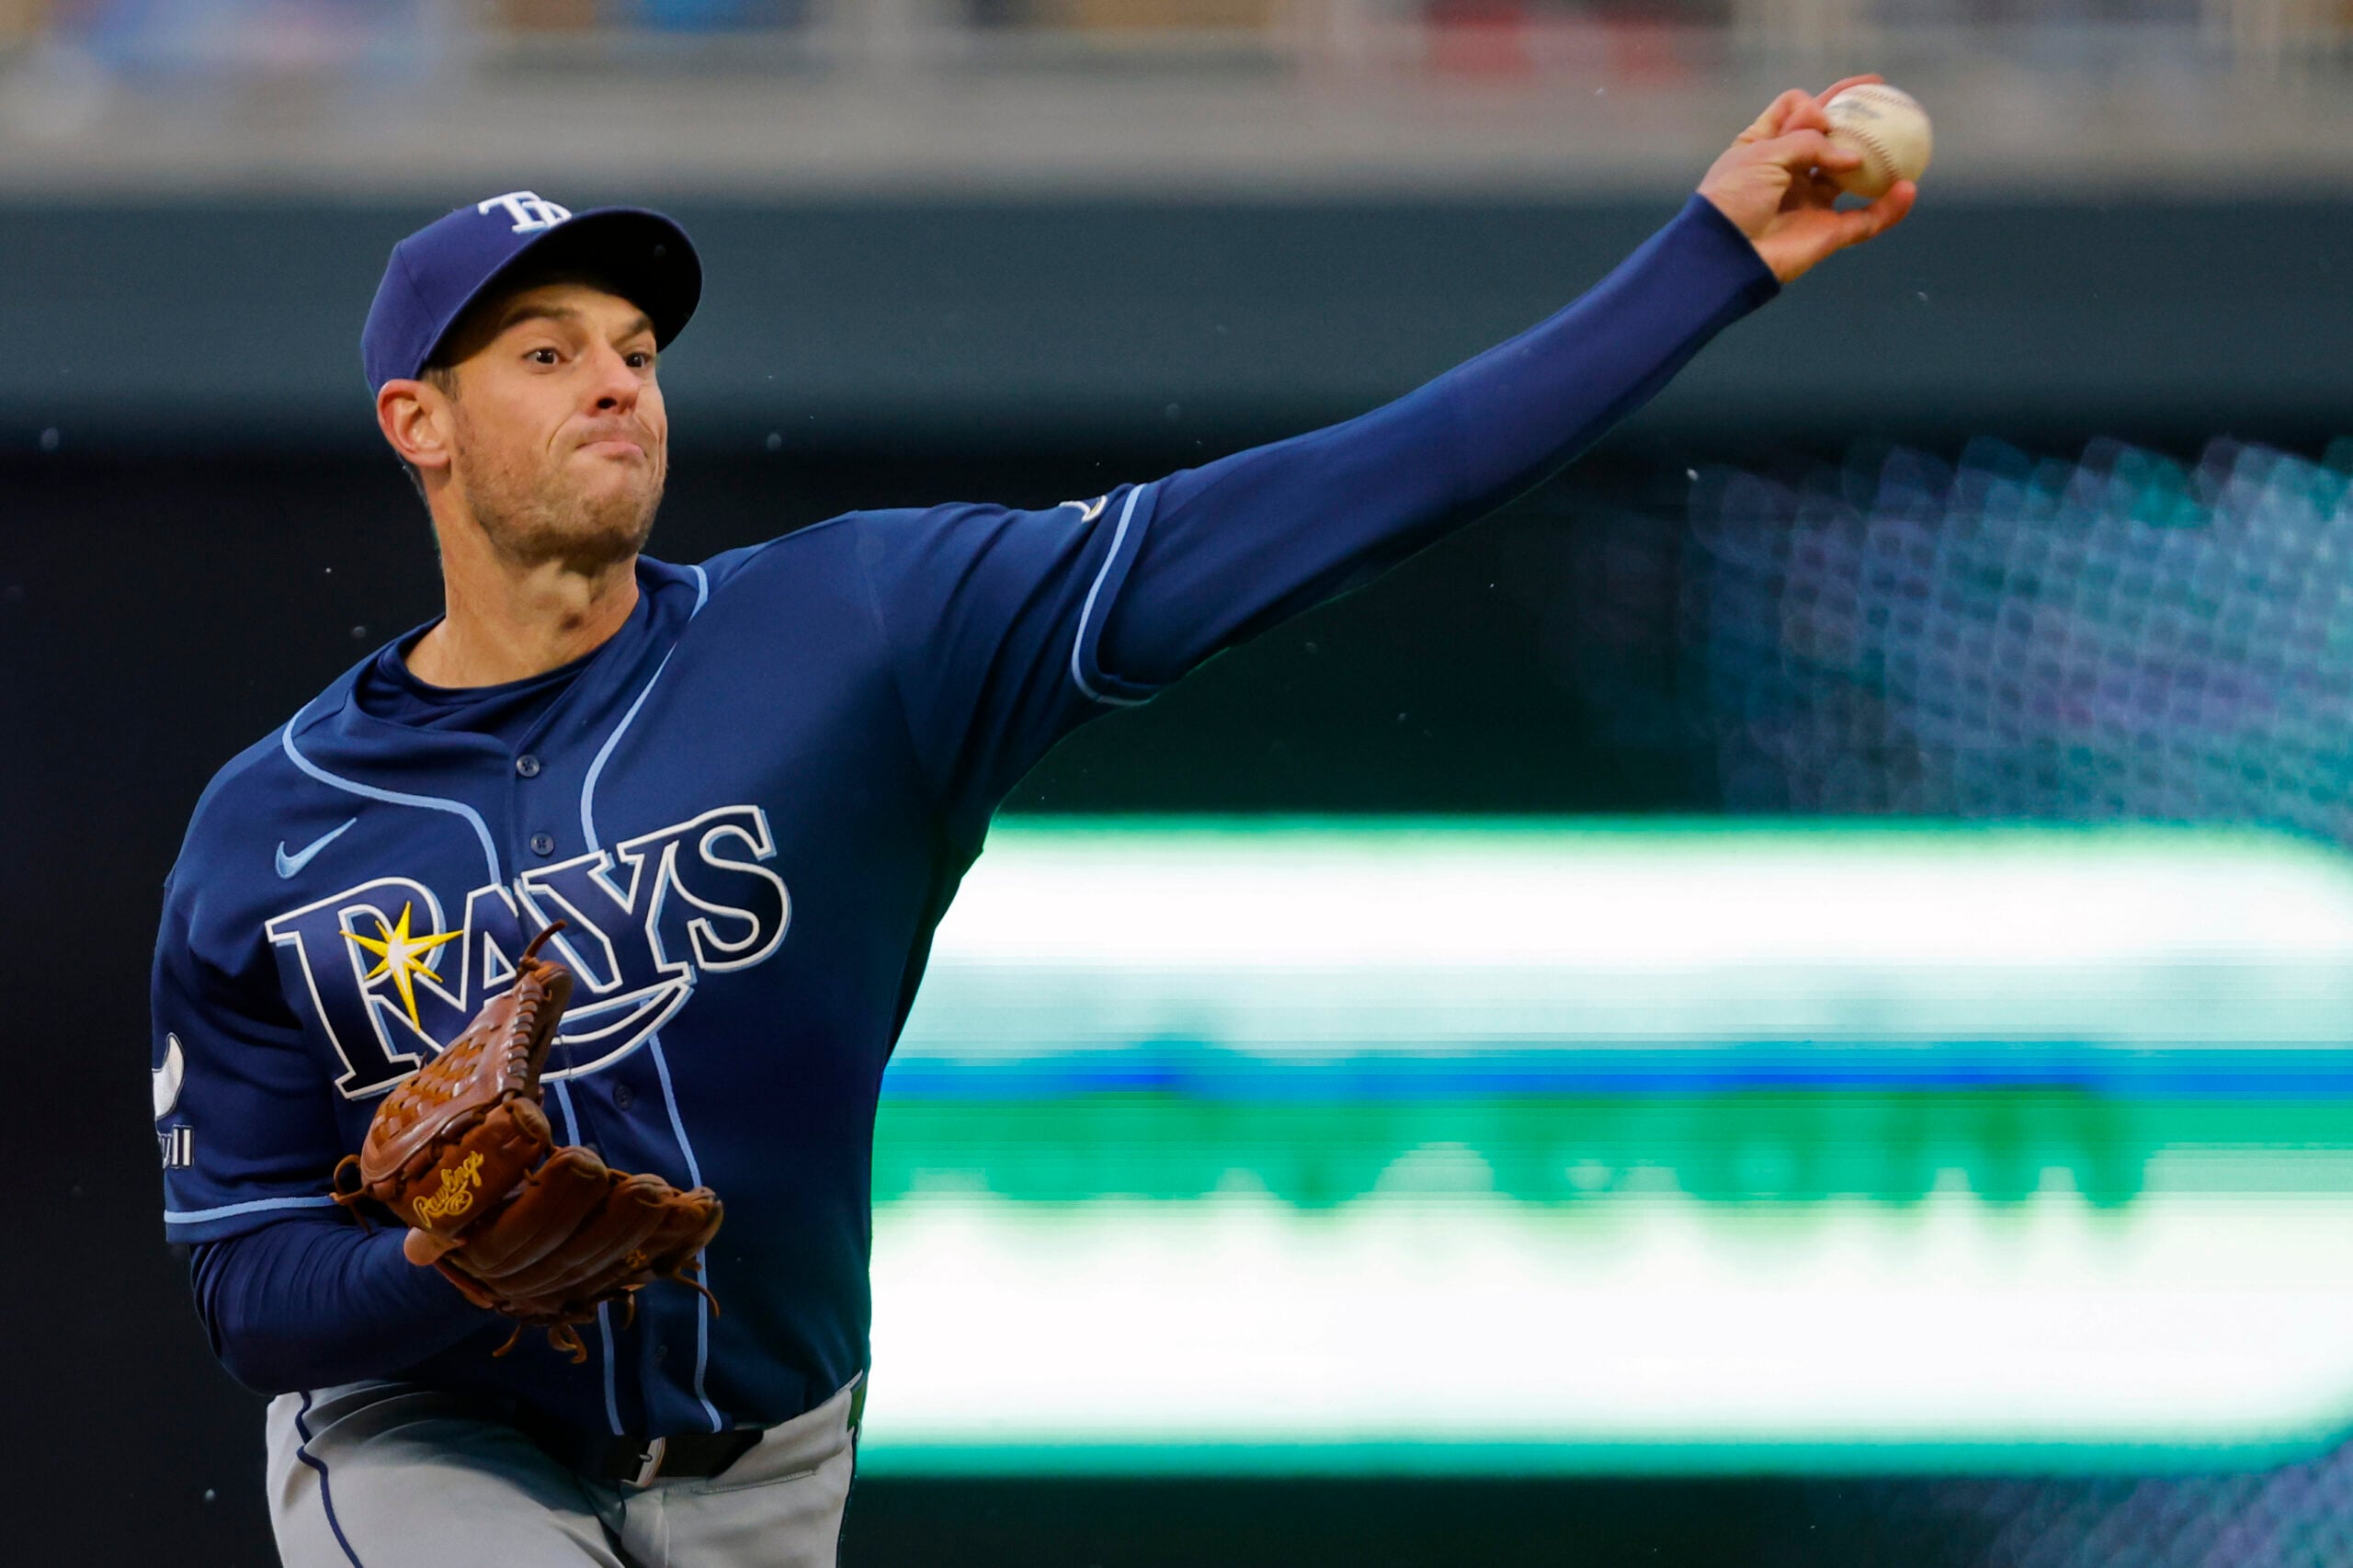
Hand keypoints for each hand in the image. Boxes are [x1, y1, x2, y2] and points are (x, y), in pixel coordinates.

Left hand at [1698, 77, 1915, 284]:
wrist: (1722, 254)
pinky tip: (1908, 190)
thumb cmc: (1732, 198)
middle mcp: (1789, 171)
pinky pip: (1866, 220)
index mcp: (1765, 146)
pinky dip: (1889, 209)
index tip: (1823, 113)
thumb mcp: (1763, 153)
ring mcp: (1809, 203)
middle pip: (1828, 137)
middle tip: (1884, 99)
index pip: (1795, 109)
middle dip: (1852, 119)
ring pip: (1852, 177)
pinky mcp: (1826, 234)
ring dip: (1876, 161)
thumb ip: (1808, 142)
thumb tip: (1849, 154)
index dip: (1814, 103)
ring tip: (1903, 142)